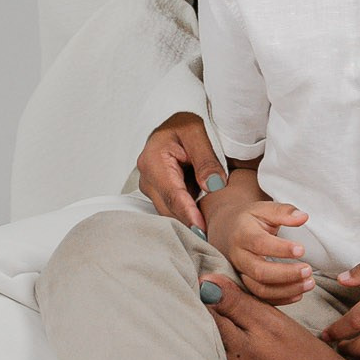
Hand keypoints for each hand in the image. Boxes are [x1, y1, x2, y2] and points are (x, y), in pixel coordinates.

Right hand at [135, 112, 224, 229]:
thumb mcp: (197, 132)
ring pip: (169, 211)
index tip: (201, 229)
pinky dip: (186, 215)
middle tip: (210, 239)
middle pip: (168, 208)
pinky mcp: (158, 192)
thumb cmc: (184, 122)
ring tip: (208, 235)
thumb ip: (205, 159)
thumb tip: (213, 186)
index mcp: (153, 160)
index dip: (187, 213)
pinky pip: (172, 208)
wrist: (174, 121)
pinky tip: (200, 223)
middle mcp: (147, 177)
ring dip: (187, 221)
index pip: (172, 194)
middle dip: (188, 223)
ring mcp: (151, 187)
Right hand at [212, 196, 316, 305]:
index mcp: (243, 234)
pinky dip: (281, 299)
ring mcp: (240, 274)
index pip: (260, 244)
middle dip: (286, 274)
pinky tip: (299, 294)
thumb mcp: (264, 209)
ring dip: (287, 290)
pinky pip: (262, 299)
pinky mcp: (245, 286)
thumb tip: (303, 217)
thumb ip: (284, 212)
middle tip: (308, 270)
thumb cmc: (250, 219)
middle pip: (260, 272)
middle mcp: (239, 257)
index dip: (281, 249)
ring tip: (309, 283)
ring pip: (260, 289)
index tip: (302, 250)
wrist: (226, 231)